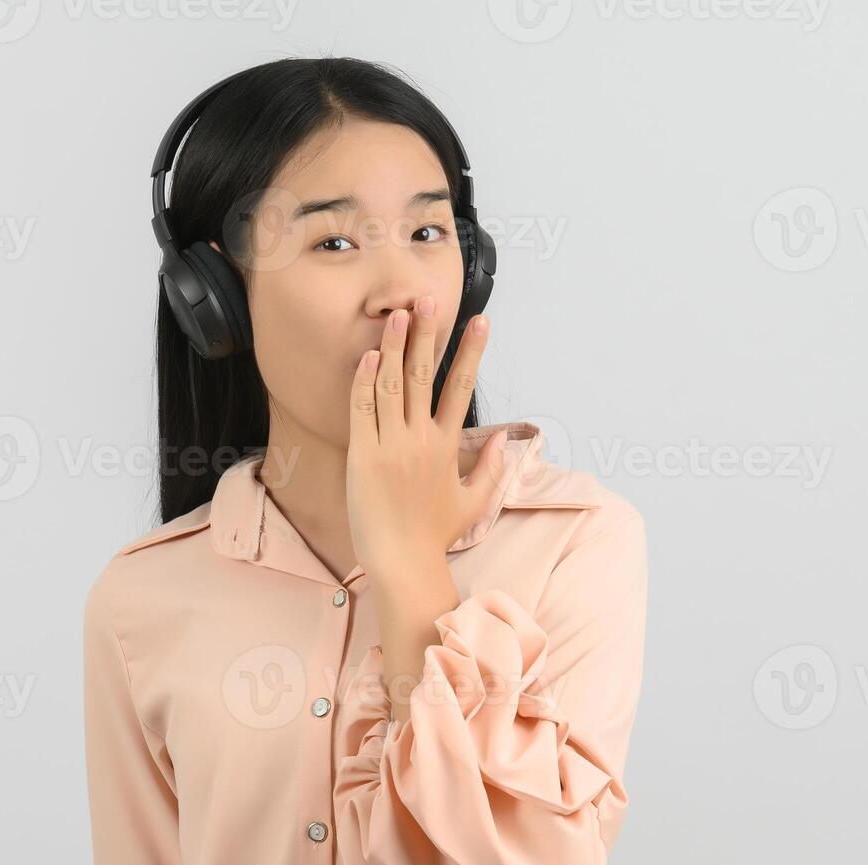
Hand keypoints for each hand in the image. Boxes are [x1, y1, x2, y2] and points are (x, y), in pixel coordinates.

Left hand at [346, 295, 507, 580]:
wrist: (403, 562)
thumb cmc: (434, 536)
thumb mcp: (473, 502)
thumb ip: (491, 467)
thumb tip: (504, 438)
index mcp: (447, 446)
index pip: (462, 387)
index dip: (471, 351)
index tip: (481, 320)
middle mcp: (421, 440)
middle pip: (425, 375)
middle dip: (428, 334)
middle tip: (429, 299)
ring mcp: (391, 446)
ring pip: (392, 385)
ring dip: (394, 346)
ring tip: (396, 314)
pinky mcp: (363, 456)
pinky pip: (363, 410)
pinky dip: (365, 381)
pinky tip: (369, 356)